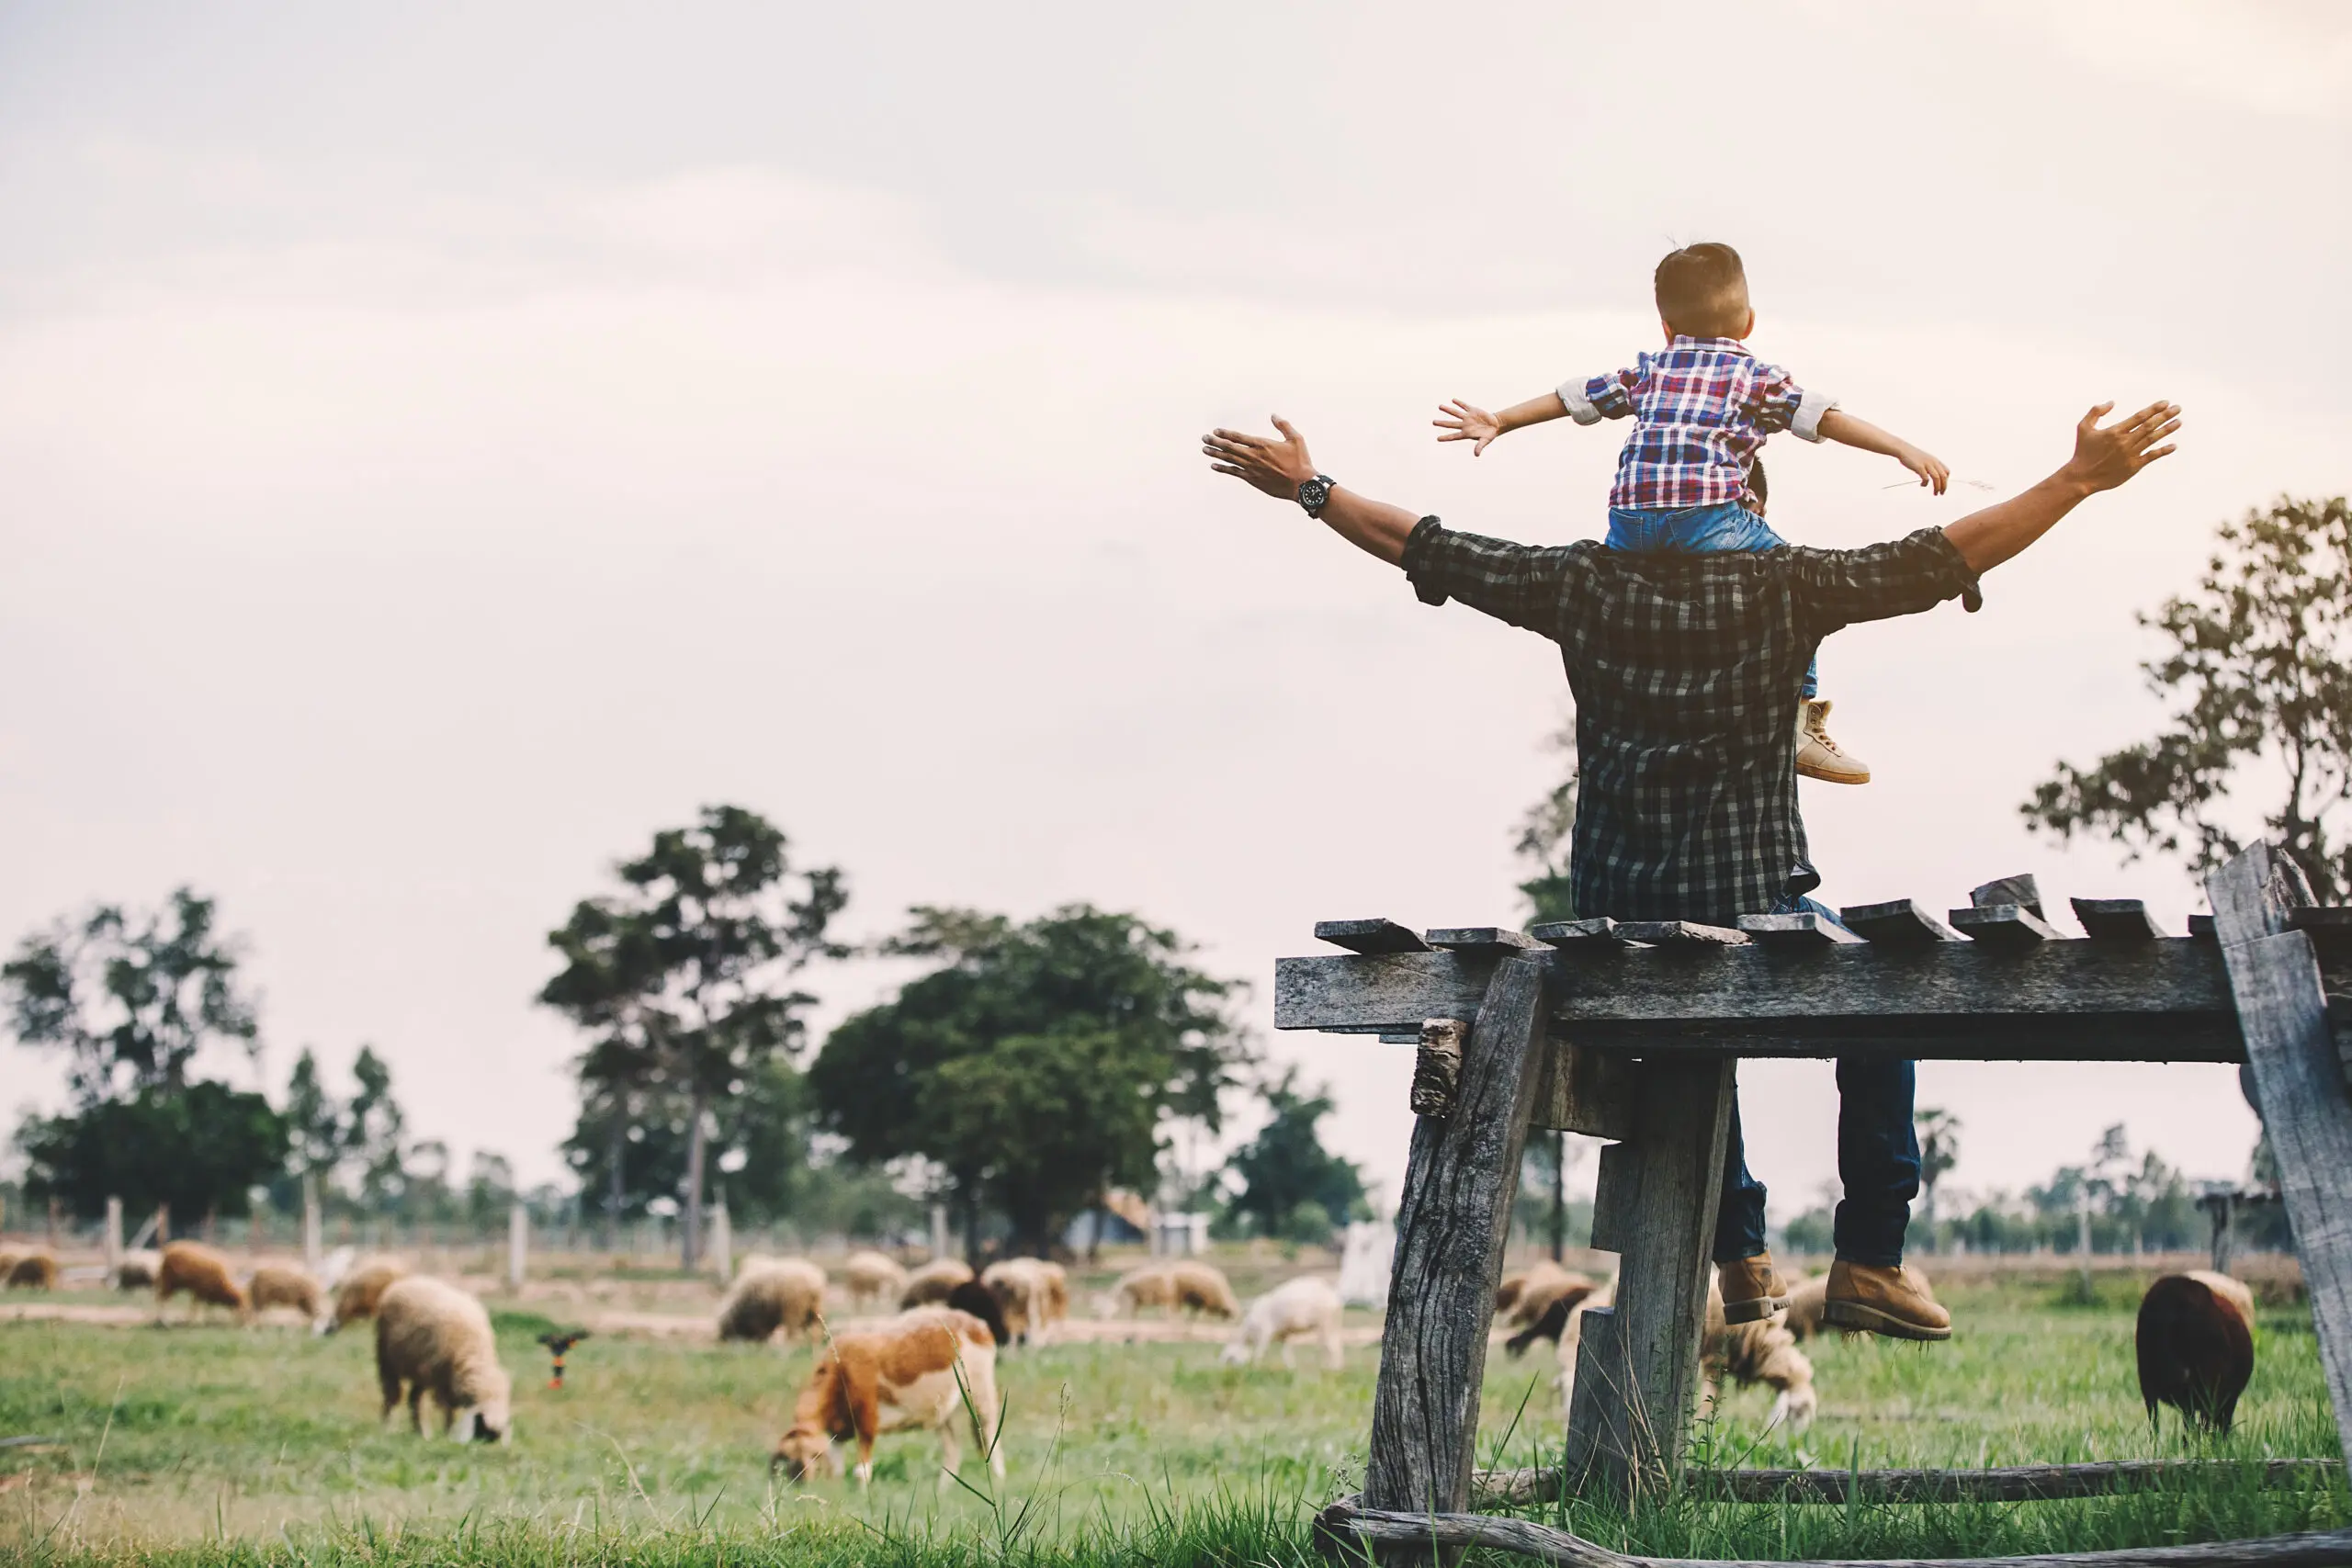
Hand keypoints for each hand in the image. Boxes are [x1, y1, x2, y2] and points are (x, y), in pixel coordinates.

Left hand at [1202, 416, 1315, 499]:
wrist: (1301, 485)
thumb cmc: (1300, 462)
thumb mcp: (1296, 439)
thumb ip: (1283, 426)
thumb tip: (1273, 415)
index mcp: (1263, 444)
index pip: (1239, 437)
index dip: (1226, 434)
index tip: (1216, 431)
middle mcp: (1254, 456)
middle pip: (1230, 447)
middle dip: (1215, 442)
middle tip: (1204, 438)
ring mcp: (1252, 469)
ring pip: (1229, 459)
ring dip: (1215, 454)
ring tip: (1205, 449)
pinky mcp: (1252, 479)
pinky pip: (1234, 473)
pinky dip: (1223, 468)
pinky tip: (1214, 466)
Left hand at [1433, 399, 1502, 455]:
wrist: (1495, 425)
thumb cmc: (1489, 435)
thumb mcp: (1485, 441)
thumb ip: (1479, 446)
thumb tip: (1476, 455)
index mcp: (1466, 433)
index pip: (1454, 436)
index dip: (1446, 437)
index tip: (1438, 439)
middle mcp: (1465, 425)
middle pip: (1451, 424)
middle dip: (1442, 423)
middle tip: (1433, 422)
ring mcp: (1468, 417)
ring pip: (1455, 413)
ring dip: (1448, 410)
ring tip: (1439, 406)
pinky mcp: (1473, 410)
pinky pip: (1464, 406)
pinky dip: (1459, 403)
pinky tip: (1453, 400)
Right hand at [1896, 444, 1950, 494]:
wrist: (1903, 449)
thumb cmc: (1912, 455)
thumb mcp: (1925, 459)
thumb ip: (1930, 466)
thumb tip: (1931, 475)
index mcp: (1935, 460)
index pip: (1946, 471)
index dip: (1946, 480)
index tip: (1943, 486)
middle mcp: (1933, 462)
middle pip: (1943, 476)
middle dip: (1944, 486)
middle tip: (1941, 493)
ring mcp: (1926, 464)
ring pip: (1937, 478)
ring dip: (1937, 487)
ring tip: (1935, 493)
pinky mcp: (1919, 467)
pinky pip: (1926, 478)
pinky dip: (1925, 483)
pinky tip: (1922, 485)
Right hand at [2062, 400, 2182, 493]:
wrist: (2081, 477)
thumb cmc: (2082, 452)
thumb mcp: (2083, 428)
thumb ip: (2096, 412)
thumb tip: (2112, 402)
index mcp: (2114, 431)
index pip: (2139, 417)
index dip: (2154, 409)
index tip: (2166, 403)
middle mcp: (2124, 442)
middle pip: (2149, 426)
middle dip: (2165, 416)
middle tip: (2177, 408)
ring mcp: (2130, 454)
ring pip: (2153, 439)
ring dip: (2167, 430)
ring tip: (2178, 422)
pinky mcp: (2133, 466)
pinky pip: (2151, 456)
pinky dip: (2163, 451)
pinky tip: (2173, 445)